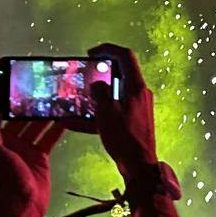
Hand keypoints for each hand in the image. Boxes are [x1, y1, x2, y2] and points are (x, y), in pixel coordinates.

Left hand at [0, 67, 62, 216]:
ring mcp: (23, 147)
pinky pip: (49, 135)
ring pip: (35, 121)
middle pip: (15, 111)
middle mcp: (5, 139)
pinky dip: (58, 125)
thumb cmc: (4, 180)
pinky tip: (67, 114)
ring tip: (54, 92)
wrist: (22, 207)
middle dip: (23, 95)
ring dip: (43, 108)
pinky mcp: (39, 155)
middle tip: (33, 76)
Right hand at [88, 43, 157, 184]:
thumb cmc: (125, 138)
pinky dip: (97, 114)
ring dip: (96, 95)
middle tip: (84, 73)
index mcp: (137, 87)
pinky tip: (76, 123)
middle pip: (121, 74)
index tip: (91, 53)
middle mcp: (139, 95)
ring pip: (114, 94)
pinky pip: (113, 112)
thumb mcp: (106, 112)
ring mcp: (137, 109)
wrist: (139, 167)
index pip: (126, 56)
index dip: (108, 49)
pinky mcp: (132, 122)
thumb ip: (100, 93)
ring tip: (78, 98)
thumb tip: (98, 85)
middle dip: (100, 73)